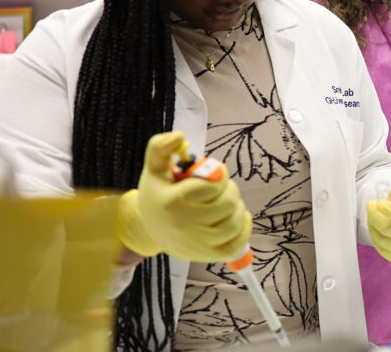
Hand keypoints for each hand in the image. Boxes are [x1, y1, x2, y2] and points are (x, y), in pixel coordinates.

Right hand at [116, 131, 251, 262]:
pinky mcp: (207, 255)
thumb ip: (161, 146)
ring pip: (234, 222)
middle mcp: (185, 225)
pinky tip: (236, 216)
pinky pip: (237, 245)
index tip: (209, 172)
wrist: (147, 229)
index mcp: (173, 201)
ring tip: (224, 202)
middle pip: (227, 203)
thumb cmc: (158, 194)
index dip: (217, 173)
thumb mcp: (154, 168)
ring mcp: (197, 244)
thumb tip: (179, 136)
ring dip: (236, 207)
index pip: (212, 184)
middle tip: (218, 188)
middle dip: (228, 189)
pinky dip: (243, 229)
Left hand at [367, 182, 390, 264]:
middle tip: (371, 205)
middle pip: (389, 229)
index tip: (378, 202)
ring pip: (383, 241)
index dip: (390, 210)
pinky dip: (376, 239)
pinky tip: (376, 229)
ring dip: (372, 227)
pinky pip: (384, 251)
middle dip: (374, 216)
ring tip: (372, 217)